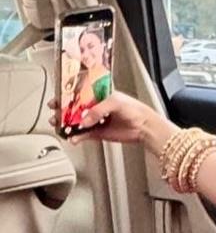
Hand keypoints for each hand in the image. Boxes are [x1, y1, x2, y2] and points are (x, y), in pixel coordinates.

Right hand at [48, 92, 176, 155]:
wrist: (144, 126)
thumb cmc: (134, 109)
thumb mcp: (114, 102)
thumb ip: (98, 110)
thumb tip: (85, 120)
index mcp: (97, 95)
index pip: (77, 94)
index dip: (66, 96)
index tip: (56, 99)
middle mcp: (95, 107)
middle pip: (74, 109)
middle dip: (62, 112)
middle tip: (55, 115)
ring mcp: (96, 121)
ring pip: (77, 123)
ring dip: (67, 126)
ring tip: (61, 128)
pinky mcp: (98, 133)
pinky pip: (84, 135)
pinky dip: (77, 137)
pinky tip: (73, 138)